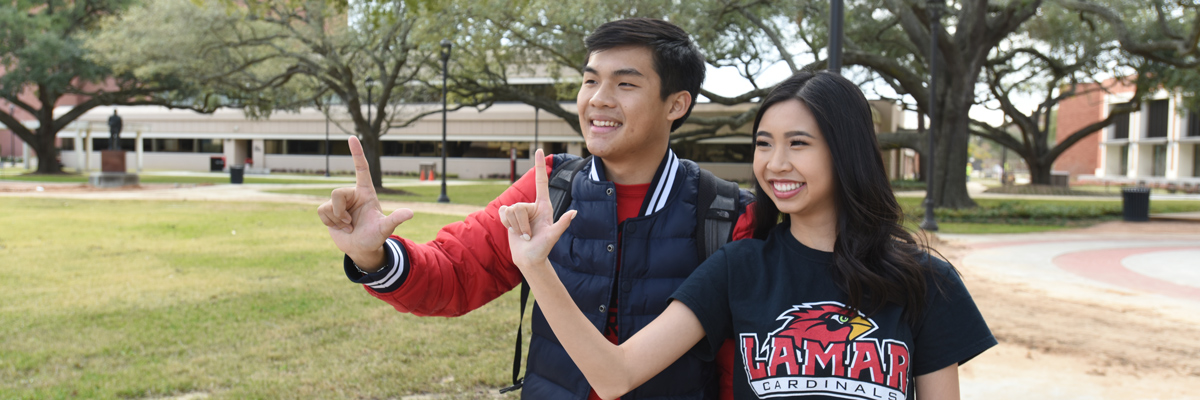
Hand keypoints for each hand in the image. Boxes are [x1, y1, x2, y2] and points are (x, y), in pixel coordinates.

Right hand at [317, 136, 413, 271]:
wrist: (362, 249)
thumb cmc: (375, 236)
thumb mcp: (385, 228)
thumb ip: (395, 219)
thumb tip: (411, 213)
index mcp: (366, 192)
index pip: (361, 169)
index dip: (357, 153)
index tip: (352, 137)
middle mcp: (352, 194)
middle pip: (337, 192)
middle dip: (341, 212)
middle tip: (351, 223)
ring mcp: (340, 203)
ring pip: (328, 204)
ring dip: (337, 219)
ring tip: (348, 226)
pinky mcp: (329, 210)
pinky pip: (321, 211)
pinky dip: (330, 222)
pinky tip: (339, 228)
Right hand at [499, 149, 576, 269]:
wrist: (529, 258)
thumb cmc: (543, 248)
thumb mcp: (553, 236)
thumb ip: (562, 224)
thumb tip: (574, 213)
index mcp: (544, 206)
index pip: (541, 182)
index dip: (540, 166)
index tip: (540, 149)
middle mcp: (531, 206)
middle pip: (519, 206)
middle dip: (521, 224)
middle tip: (529, 235)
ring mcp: (520, 211)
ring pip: (511, 211)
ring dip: (515, 226)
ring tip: (523, 235)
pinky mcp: (509, 216)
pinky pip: (503, 213)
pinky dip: (506, 224)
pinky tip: (513, 231)